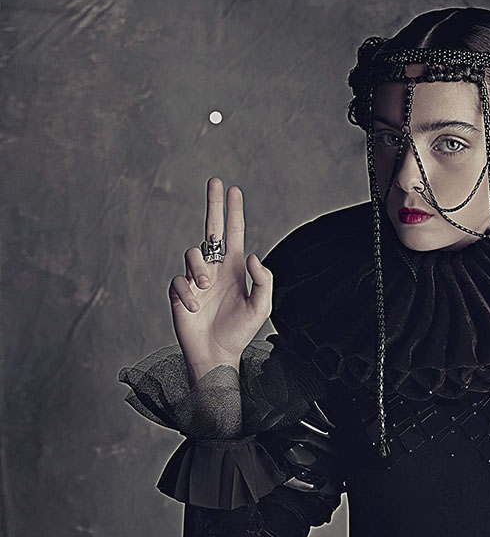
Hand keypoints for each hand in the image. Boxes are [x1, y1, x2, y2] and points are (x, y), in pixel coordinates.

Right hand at [169, 178, 272, 382]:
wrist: (217, 354)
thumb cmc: (240, 332)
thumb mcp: (261, 307)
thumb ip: (263, 281)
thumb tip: (251, 255)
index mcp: (233, 269)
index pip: (233, 234)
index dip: (233, 212)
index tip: (233, 190)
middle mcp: (214, 269)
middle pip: (210, 229)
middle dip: (213, 205)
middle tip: (215, 181)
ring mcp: (196, 279)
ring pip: (191, 254)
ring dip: (199, 268)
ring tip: (206, 288)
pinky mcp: (180, 293)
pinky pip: (179, 281)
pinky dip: (188, 293)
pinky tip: (196, 308)